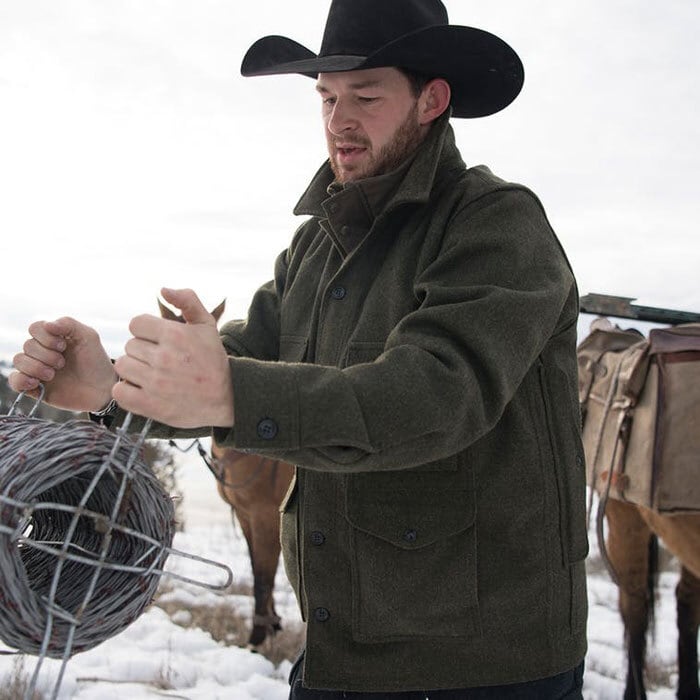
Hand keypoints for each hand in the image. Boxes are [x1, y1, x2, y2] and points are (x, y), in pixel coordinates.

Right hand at [10, 318, 116, 411]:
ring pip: (19, 360)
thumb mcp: (88, 337)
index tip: (63, 346)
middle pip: (28, 345)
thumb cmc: (96, 362)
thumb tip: (46, 324)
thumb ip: (68, 324)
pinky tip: (36, 383)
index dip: (46, 337)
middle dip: (46, 355)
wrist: (102, 390)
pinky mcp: (34, 387)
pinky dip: (21, 380)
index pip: (35, 328)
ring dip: (36, 367)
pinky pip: (14, 380)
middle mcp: (43, 352)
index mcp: (54, 338)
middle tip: (62, 364)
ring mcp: (37, 369)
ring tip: (53, 374)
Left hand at [113, 288, 233, 427]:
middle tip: (161, 361)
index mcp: (175, 334)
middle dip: (143, 351)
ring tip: (153, 375)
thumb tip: (163, 289)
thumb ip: (187, 300)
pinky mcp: (149, 405)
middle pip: (129, 345)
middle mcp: (163, 357)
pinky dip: (127, 391)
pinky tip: (143, 390)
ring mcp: (155, 383)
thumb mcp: (207, 326)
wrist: (225, 401)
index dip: (146, 331)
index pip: (136, 324)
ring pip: (122, 366)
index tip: (159, 341)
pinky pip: (119, 391)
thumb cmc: (213, 361)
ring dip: (134, 370)